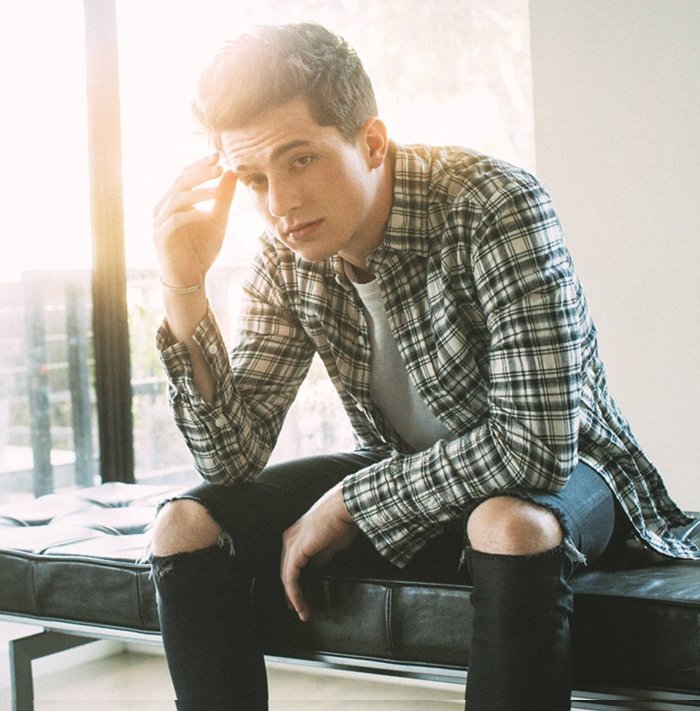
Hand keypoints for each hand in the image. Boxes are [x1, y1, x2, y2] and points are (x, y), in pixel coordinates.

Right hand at [153, 153, 236, 286]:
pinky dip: (193, 214)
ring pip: (177, 198)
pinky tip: (208, 213)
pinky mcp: (160, 237)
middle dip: (199, 173)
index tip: (218, 156)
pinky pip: (176, 220)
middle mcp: (162, 208)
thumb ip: (223, 198)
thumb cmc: (202, 249)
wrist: (190, 278)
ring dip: (198, 191)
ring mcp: (159, 222)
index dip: (199, 164)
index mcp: (173, 200)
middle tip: (218, 166)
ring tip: (217, 189)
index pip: (184, 175)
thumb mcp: (218, 220)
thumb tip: (231, 172)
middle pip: (179, 182)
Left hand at [281, 484, 357, 621]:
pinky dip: (294, 593)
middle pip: (286, 571)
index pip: (291, 563)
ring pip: (286, 577)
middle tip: (297, 609)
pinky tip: (299, 604)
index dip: (294, 582)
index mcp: (297, 535)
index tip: (299, 597)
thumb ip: (321, 555)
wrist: (344, 507)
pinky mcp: (296, 551)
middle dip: (291, 592)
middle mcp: (290, 538)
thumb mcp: (330, 543)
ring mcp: (291, 544)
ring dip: (293, 597)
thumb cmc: (341, 520)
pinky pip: (290, 578)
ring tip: (301, 612)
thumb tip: (317, 567)